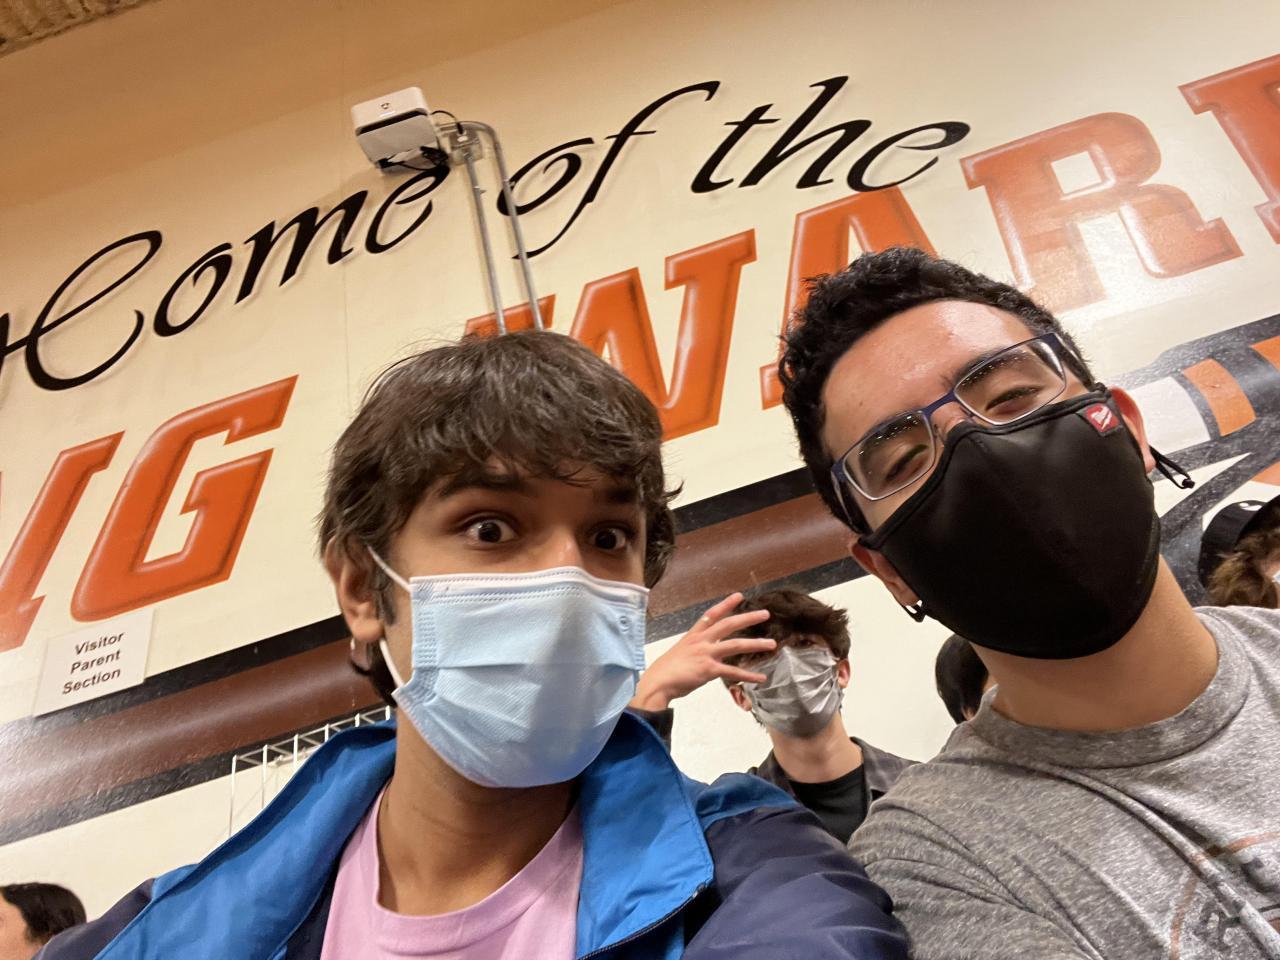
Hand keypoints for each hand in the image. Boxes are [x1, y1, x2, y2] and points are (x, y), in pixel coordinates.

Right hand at [629, 593, 775, 710]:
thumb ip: (694, 651)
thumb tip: (703, 655)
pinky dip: (749, 676)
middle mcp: (701, 641)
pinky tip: (761, 678)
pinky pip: (733, 672)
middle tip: (765, 614)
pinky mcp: (709, 670)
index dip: (726, 604)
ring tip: (772, 644)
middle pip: (729, 625)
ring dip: (756, 644)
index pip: (712, 615)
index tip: (739, 596)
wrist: (658, 682)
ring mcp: (706, 654)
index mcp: (693, 636)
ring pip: (736, 645)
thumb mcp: (679, 653)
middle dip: (748, 618)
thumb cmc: (666, 671)